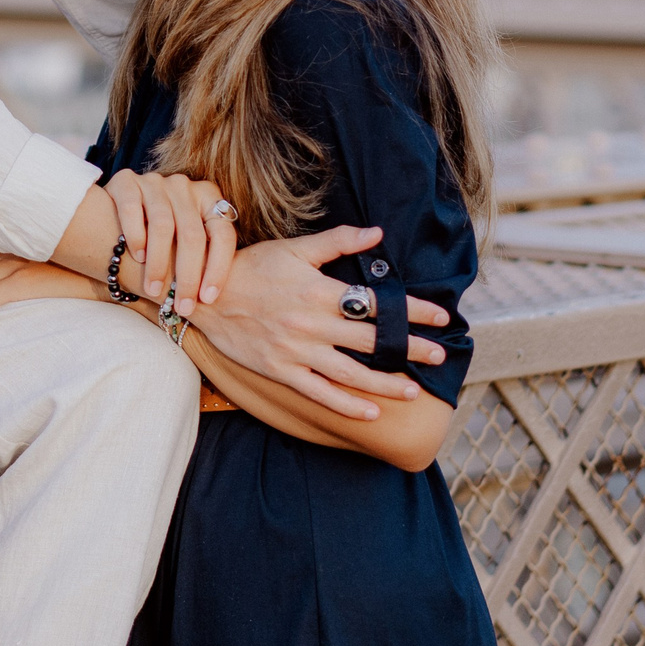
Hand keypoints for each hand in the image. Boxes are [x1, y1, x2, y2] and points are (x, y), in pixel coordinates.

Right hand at [100, 168, 237, 316]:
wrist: (113, 215)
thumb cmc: (163, 240)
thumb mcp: (187, 245)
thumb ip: (201, 260)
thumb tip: (210, 302)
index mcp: (209, 198)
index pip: (223, 234)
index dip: (218, 268)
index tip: (208, 299)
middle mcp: (184, 186)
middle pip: (192, 234)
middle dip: (188, 276)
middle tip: (181, 306)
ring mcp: (155, 181)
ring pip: (163, 225)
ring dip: (159, 263)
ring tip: (154, 289)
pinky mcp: (126, 181)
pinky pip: (133, 209)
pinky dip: (136, 236)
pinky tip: (137, 256)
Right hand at [187, 227, 452, 420]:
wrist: (204, 296)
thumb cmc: (251, 267)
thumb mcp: (293, 249)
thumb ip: (337, 242)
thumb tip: (377, 232)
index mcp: (320, 290)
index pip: (378, 301)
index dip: (412, 310)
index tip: (440, 317)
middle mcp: (313, 323)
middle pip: (373, 339)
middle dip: (411, 347)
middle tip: (440, 355)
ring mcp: (298, 351)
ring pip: (352, 373)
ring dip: (387, 383)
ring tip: (413, 392)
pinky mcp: (282, 371)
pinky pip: (321, 393)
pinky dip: (347, 405)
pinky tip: (371, 413)